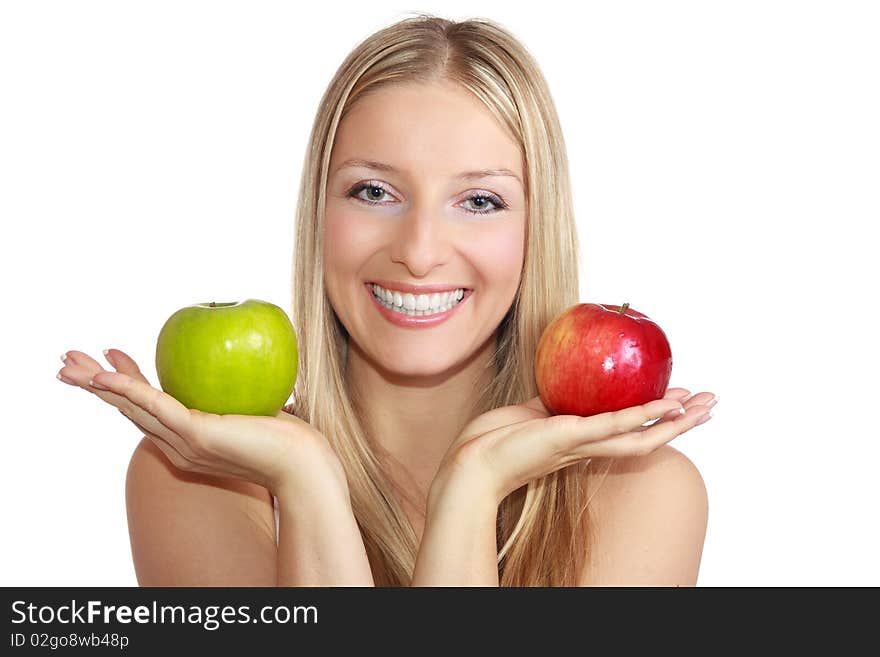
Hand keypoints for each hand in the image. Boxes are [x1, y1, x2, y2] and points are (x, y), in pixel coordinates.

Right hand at [57, 348, 344, 492]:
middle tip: (66, 360)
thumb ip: (247, 395)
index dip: (127, 385)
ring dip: (95, 383)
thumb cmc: (293, 440)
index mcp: (191, 441)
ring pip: (130, 407)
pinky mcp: (195, 434)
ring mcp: (184, 443)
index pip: (150, 409)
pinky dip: (126, 388)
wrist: (305, 466)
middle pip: (128, 410)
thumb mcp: (260, 409)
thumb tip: (252, 363)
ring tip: (67, 362)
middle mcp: (179, 446)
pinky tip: (103, 375)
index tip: (112, 358)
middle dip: (94, 385)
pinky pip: (154, 405)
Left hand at [432, 387, 716, 505]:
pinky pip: (613, 425)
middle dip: (684, 421)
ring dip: (676, 421)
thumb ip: (555, 403)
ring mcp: (584, 444)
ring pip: (641, 435)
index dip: (662, 418)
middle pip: (649, 436)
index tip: (684, 401)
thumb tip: (566, 383)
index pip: (633, 430)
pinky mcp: (571, 437)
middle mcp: (592, 447)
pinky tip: (665, 406)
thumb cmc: (497, 440)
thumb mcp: (534, 413)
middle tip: (714, 404)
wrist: (474, 463)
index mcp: (586, 442)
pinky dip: (641, 416)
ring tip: (705, 406)